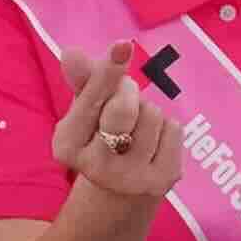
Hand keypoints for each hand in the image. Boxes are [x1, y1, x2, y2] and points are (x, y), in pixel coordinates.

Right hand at [50, 41, 182, 203]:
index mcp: (67, 146)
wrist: (119, 193)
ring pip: (152, 114)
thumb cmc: (99, 137)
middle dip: (128, 90)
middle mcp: (96, 166)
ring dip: (147, 110)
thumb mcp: (85, 110)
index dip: (109, 71)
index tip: (123, 46)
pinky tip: (152, 143)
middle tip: (124, 94)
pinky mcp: (163, 180)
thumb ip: (82, 80)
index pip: (91, 100)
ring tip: (135, 126)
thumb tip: (72, 53)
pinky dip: (166, 128)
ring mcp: (132, 177)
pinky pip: (173, 129)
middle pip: (124, 107)